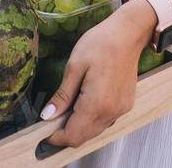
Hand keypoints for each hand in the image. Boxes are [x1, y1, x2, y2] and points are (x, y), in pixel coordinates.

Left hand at [42, 0, 152, 146]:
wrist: (128, 33)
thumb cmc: (101, 43)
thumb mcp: (75, 65)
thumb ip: (62, 95)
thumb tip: (47, 116)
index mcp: (97, 104)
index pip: (73, 136)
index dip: (56, 138)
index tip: (43, 133)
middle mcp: (112, 112)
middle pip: (84, 137)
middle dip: (66, 133)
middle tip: (52, 119)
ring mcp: (121, 110)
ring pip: (95, 131)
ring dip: (79, 126)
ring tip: (67, 107)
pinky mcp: (126, 104)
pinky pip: (105, 121)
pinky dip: (92, 119)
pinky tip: (84, 103)